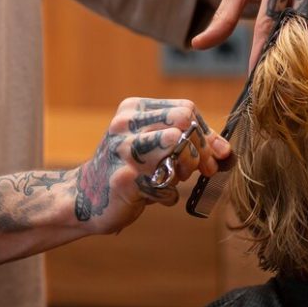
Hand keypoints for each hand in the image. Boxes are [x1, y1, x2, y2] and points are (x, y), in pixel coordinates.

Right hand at [73, 98, 230, 233]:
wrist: (82, 198)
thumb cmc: (126, 170)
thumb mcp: (153, 146)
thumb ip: (187, 142)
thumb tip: (225, 151)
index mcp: (133, 109)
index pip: (186, 108)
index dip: (205, 134)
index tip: (211, 156)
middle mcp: (125, 124)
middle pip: (185, 121)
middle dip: (199, 149)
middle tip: (199, 170)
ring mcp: (123, 150)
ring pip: (178, 148)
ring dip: (184, 171)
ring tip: (170, 180)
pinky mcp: (125, 179)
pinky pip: (167, 186)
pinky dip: (167, 197)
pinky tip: (150, 197)